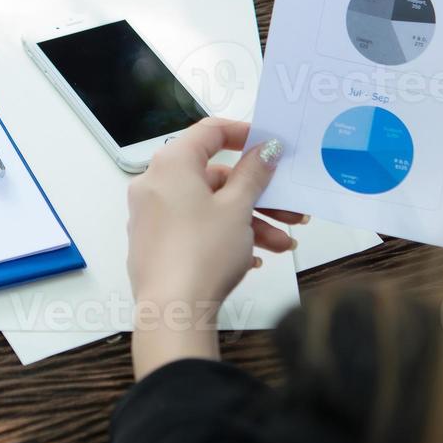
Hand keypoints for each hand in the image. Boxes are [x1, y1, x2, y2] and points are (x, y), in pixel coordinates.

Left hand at [125, 118, 303, 378]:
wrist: (172, 311)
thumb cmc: (202, 253)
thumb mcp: (238, 207)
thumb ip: (254, 173)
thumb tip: (265, 150)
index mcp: (171, 164)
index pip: (209, 131)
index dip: (243, 134)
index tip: (269, 146)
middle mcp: (155, 184)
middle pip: (214, 177)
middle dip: (258, 195)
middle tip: (290, 210)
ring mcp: (152, 216)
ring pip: (209, 208)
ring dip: (249, 222)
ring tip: (282, 244)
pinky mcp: (155, 244)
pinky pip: (195, 229)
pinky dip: (225, 237)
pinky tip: (255, 259)